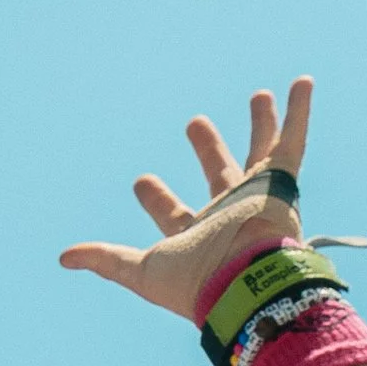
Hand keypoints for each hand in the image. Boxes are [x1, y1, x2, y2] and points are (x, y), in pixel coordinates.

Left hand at [60, 78, 313, 322]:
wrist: (246, 284)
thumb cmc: (197, 281)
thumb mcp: (141, 269)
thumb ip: (106, 260)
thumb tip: (64, 257)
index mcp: (196, 237)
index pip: (173, 213)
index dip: (156, 197)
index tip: (141, 181)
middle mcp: (227, 216)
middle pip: (219, 173)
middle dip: (207, 150)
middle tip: (195, 122)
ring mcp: (256, 198)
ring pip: (261, 152)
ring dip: (261, 125)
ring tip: (259, 96)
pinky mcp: (280, 184)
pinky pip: (293, 142)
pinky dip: (299, 111)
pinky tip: (302, 82)